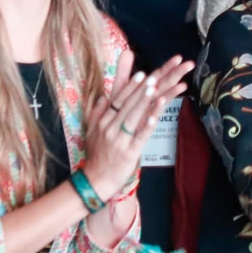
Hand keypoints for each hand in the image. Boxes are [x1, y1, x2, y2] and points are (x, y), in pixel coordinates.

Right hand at [84, 52, 193, 198]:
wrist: (95, 180)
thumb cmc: (99, 153)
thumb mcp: (94, 129)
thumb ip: (99, 110)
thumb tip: (103, 95)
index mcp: (105, 118)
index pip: (120, 98)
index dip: (132, 85)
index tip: (143, 72)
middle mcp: (111, 125)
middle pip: (130, 101)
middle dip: (146, 86)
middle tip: (158, 73)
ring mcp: (120, 137)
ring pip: (134, 114)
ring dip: (145, 99)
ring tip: (157, 85)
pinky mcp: (129, 151)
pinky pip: (140, 135)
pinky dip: (148, 123)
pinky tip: (156, 114)